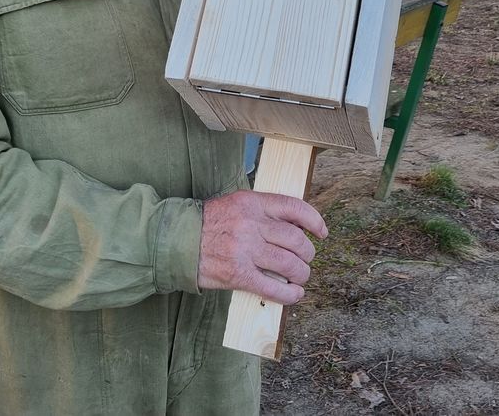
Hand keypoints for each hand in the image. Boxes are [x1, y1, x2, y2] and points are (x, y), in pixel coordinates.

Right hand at [197, 190, 327, 304]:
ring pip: (289, 264)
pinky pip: (273, 287)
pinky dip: (289, 294)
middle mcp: (251, 224)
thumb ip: (262, 212)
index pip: (294, 207)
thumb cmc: (206, 224)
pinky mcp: (238, 274)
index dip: (314, 220)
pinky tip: (294, 294)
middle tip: (305, 260)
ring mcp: (245, 250)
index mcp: (251, 203)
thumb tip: (294, 229)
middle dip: (307, 254)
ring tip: (299, 278)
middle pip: (296, 239)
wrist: (176, 241)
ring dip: (301, 274)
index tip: (322, 232)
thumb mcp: (234, 204)